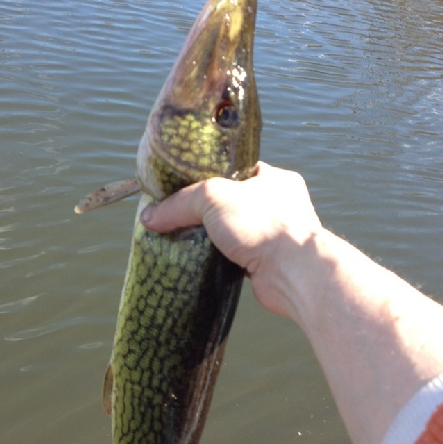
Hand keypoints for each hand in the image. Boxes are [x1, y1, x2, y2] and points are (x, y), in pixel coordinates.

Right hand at [140, 162, 322, 317]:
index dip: (206, 176)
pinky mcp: (265, 263)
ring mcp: (273, 236)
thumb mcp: (213, 197)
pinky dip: (216, 258)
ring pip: (231, 231)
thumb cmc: (262, 224)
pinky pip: (233, 256)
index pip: (235, 170)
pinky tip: (196, 259)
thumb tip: (149, 217)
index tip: (181, 185)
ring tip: (179, 236)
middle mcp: (278, 205)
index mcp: (274, 179)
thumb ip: (180, 203)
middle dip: (204, 211)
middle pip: (229, 203)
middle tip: (176, 214)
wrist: (293, 273)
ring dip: (209, 237)